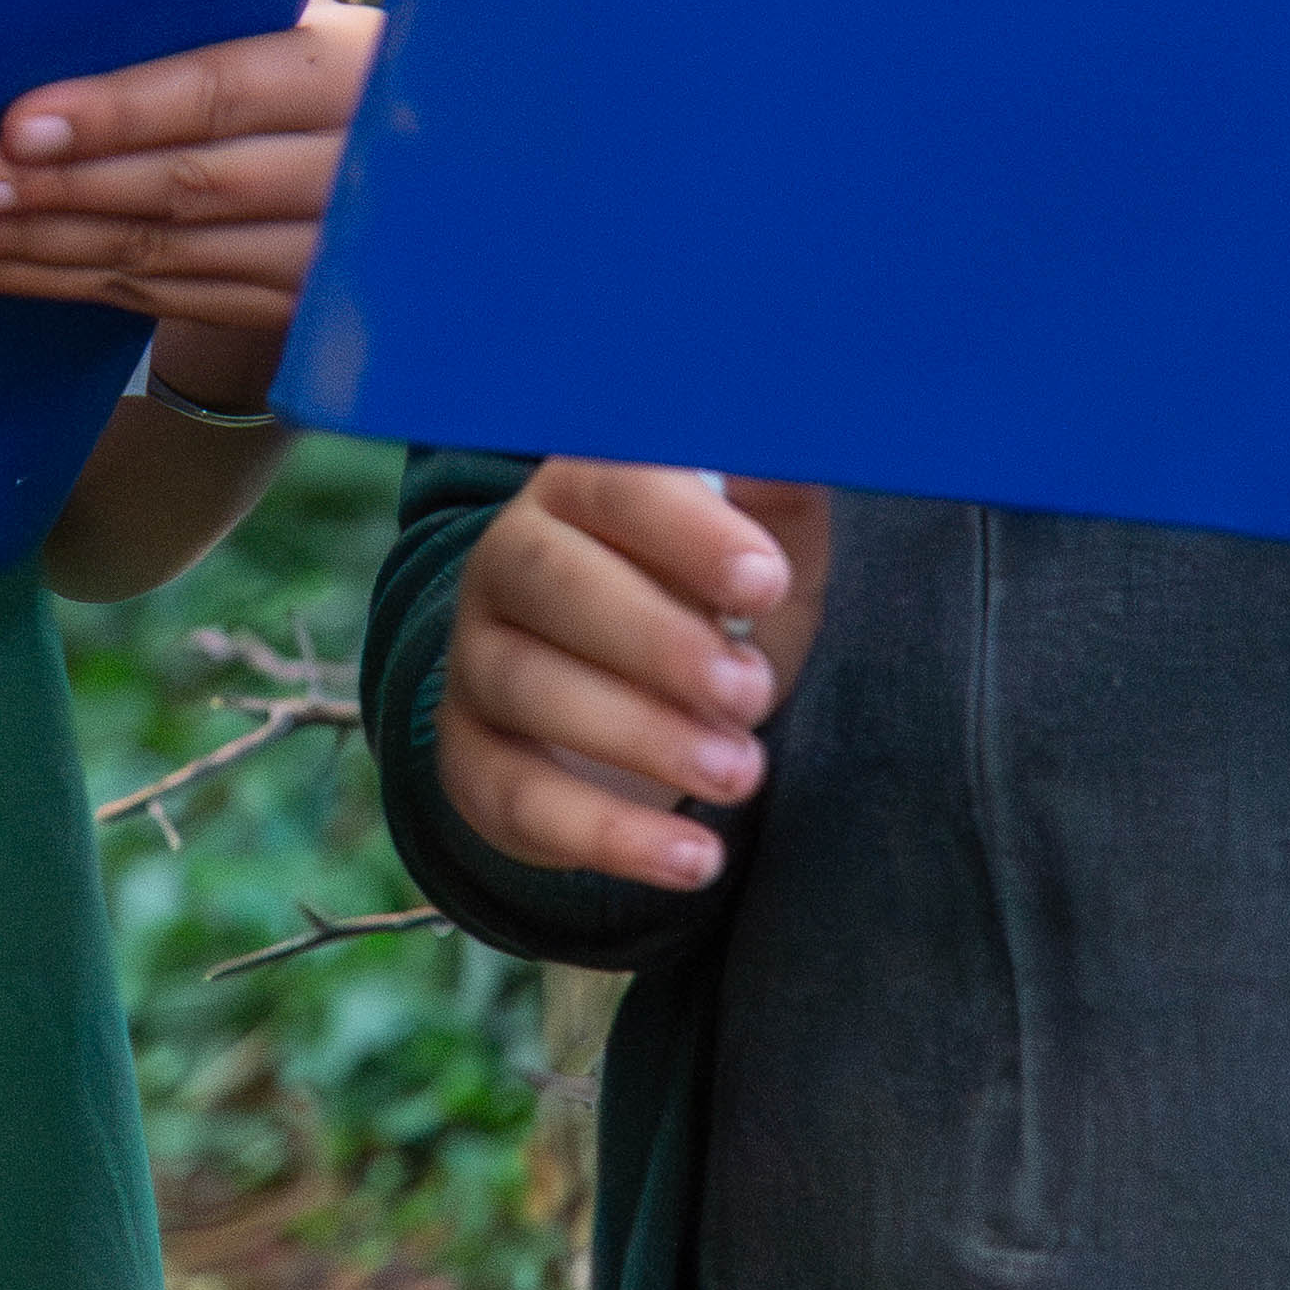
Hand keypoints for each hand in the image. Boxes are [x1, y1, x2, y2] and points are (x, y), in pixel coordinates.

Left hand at [0, 0, 385, 408]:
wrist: (443, 169)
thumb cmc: (331, 55)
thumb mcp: (312, 13)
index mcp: (354, 74)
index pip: (224, 94)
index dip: (121, 112)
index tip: (21, 123)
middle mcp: (349, 176)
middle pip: (186, 187)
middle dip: (57, 191)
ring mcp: (322, 261)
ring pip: (164, 254)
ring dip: (39, 249)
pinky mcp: (288, 314)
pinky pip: (162, 298)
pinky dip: (66, 282)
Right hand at [433, 458, 828, 897]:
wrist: (622, 706)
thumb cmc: (705, 603)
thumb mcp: (759, 543)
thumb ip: (781, 492)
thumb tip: (818, 432)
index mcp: (580, 491)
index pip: (612, 484)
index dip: (686, 531)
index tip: (765, 582)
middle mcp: (506, 563)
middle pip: (551, 582)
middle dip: (657, 640)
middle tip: (752, 692)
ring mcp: (477, 664)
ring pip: (528, 687)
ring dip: (641, 735)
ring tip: (742, 773)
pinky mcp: (471, 763)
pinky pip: (518, 798)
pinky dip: (609, 835)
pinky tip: (695, 856)